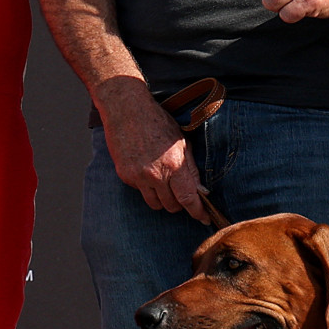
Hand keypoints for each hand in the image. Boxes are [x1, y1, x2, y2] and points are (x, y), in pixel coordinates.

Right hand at [95, 79, 209, 216]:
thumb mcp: (182, 142)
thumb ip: (191, 168)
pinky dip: (146, 186)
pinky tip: (146, 169)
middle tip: (180, 192)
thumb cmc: (157, 121)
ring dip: (162, 199)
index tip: (204, 219)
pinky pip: (140, 191)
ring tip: (163, 182)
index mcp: (174, 164)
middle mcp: (155, 174)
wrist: (126, 110)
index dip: (197, 212)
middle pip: (171, 206)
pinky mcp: (125, 176)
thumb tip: (201, 191)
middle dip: (179, 203)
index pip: (188, 199)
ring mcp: (138, 177)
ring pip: (155, 204)